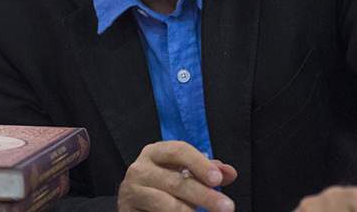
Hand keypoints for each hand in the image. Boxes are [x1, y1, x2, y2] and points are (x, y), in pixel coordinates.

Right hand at [118, 140, 237, 211]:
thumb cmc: (162, 185)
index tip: (218, 180)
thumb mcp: (182, 172)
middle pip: (176, 181)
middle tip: (226, 207)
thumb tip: (229, 173)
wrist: (134, 204)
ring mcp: (131, 192)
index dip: (200, 164)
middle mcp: (140, 169)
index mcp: (154, 153)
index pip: (179, 151)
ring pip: (165, 204)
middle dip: (204, 195)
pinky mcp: (127, 211)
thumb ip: (206, 170)